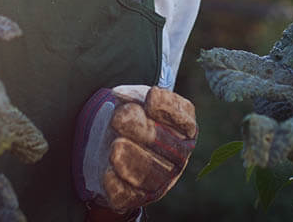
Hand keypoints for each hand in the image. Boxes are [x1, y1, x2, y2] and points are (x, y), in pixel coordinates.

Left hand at [74, 85, 197, 213]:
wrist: (109, 143)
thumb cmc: (131, 116)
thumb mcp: (133, 99)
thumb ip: (131, 96)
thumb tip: (122, 98)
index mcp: (184, 128)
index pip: (184, 119)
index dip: (168, 109)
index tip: (150, 97)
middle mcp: (177, 155)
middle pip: (166, 146)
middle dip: (141, 130)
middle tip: (119, 118)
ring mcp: (160, 179)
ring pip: (149, 174)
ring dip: (131, 160)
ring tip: (115, 147)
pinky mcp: (136, 196)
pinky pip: (127, 194)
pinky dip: (117, 184)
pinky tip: (108, 171)